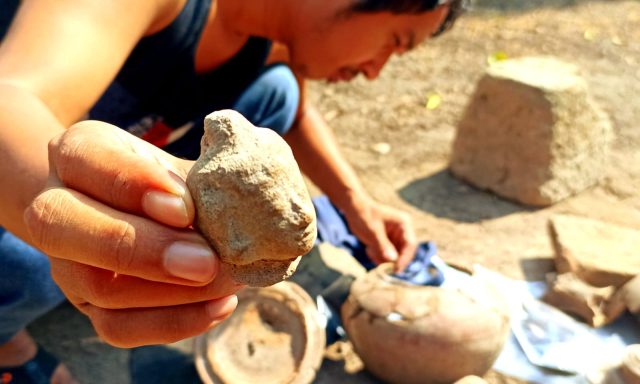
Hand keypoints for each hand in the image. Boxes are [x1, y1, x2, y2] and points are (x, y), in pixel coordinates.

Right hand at [23, 121, 241, 347]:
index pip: (85, 158)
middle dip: (143, 248)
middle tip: (207, 262)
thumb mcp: (182, 164)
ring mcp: (67, 262)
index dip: (132, 183)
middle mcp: (57, 206)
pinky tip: (222, 305)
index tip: (184, 206)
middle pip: (63, 227)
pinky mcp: (89, 306)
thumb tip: (252, 208)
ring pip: (98, 286)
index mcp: (78, 153)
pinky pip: (119, 327)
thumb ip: (207, 178)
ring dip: (172, 292)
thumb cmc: (169, 180)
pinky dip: (174, 322)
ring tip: (229, 281)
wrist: (141, 210)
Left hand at [342, 196, 416, 271]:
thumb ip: (383, 246)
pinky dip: (378, 256)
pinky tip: (369, 249)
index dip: (404, 258)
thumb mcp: (373, 232)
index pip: (410, 244)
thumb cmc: (364, 216)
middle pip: (404, 252)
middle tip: (381, 266)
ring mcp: (395, 237)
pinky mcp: (388, 242)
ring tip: (370, 250)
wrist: (353, 209)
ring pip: (394, 256)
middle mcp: (402, 231)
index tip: (396, 269)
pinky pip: (387, 255)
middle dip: (392, 260)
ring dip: (382, 258)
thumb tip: (393, 260)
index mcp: (403, 224)